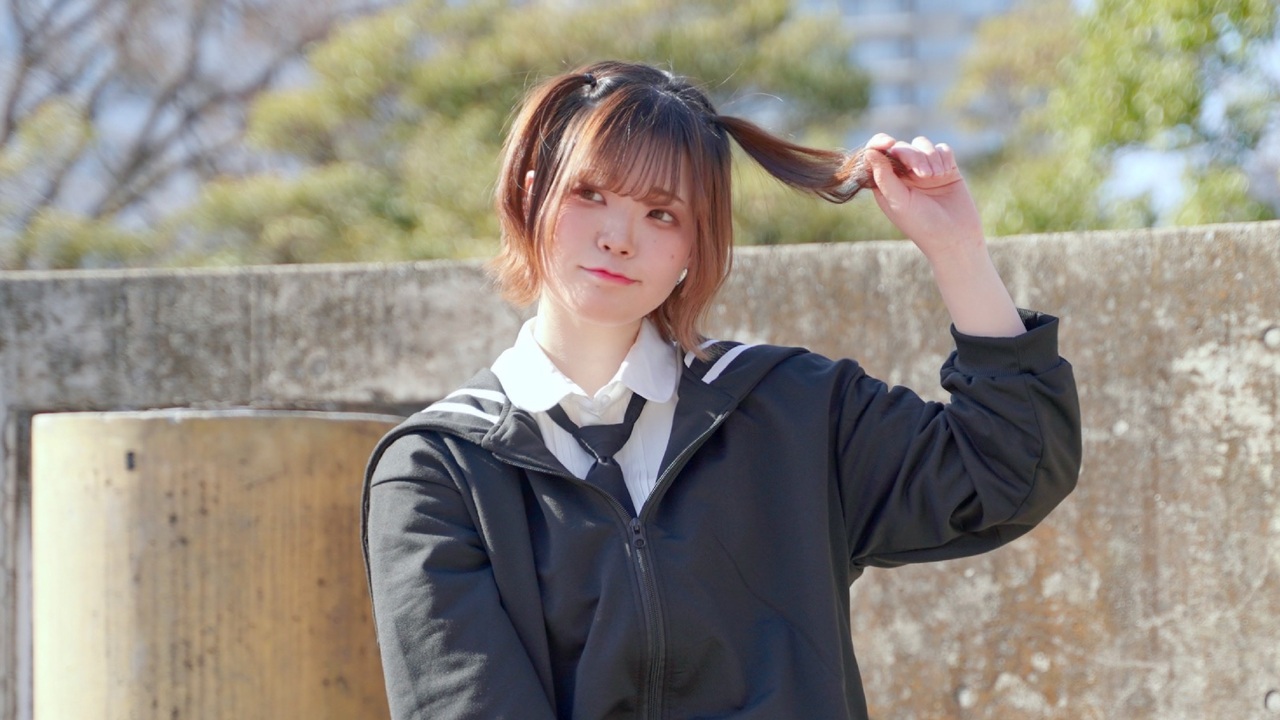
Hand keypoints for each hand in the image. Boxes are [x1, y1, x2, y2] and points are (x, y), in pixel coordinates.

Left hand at [863, 134, 984, 260]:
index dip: (879, 143)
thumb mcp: (899, 202)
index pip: (876, 154)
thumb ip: (884, 177)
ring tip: (937, 177)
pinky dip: (944, 157)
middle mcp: (904, 175)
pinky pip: (942, 149)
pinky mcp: (945, 168)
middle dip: (913, 157)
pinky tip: (946, 173)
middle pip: (902, 147)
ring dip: (930, 157)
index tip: (889, 144)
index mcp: (886, 183)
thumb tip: (869, 152)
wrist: (956, 237)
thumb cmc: (923, 225)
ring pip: (922, 144)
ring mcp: (925, 170)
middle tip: (925, 176)